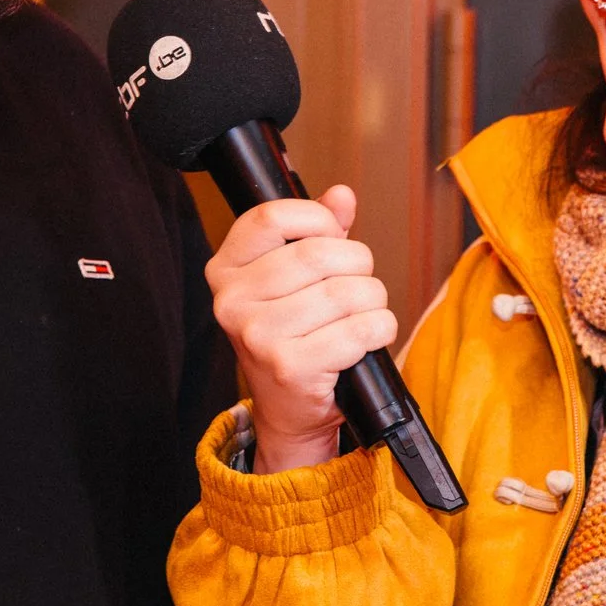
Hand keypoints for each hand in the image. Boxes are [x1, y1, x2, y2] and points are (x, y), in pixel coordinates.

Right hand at [205, 185, 397, 473]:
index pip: (273, 216)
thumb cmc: (294, 335)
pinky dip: (379, 328)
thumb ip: (318, 231)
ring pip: (346, 291)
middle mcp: (231, 301)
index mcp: (226, 269)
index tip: (333, 237)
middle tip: (359, 284)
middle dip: (358, 265)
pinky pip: (358, 329)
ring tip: (365, 314)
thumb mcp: (296, 278)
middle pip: (319, 253)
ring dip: (374, 301)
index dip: (317, 219)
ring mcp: (257, 335)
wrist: (289, 410)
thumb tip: (342, 196)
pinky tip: (368, 337)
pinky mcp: (289, 367)